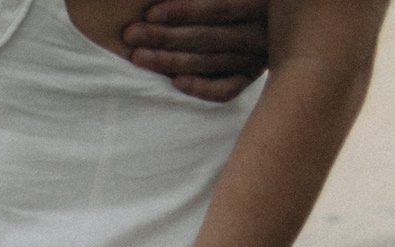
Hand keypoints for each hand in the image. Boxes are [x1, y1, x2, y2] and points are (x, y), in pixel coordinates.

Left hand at [125, 0, 269, 101]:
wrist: (255, 18)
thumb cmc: (228, 4)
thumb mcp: (221, 0)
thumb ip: (205, 2)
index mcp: (260, 2)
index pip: (220, 8)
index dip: (185, 11)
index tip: (150, 13)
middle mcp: (262, 30)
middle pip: (209, 37)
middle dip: (166, 36)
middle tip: (131, 34)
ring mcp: (258, 56)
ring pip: (211, 63)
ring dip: (171, 61)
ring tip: (139, 56)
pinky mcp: (249, 77)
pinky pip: (226, 90)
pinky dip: (201, 88)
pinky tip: (175, 82)